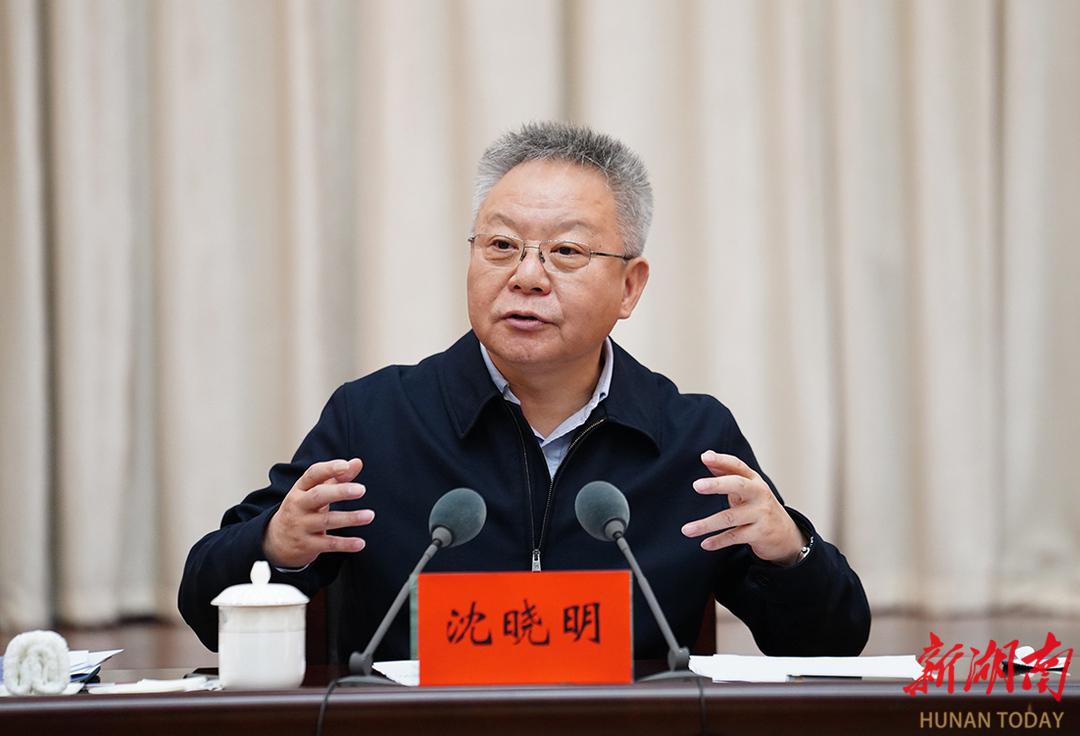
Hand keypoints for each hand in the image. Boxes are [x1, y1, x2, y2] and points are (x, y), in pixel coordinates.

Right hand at [263, 458, 373, 568]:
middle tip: (362, 489)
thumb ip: (337, 477)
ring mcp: (301, 526)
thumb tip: (357, 462)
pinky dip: (345, 544)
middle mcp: (298, 506)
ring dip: (349, 518)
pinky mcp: (306, 545)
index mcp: (300, 489)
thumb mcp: (314, 492)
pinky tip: (360, 543)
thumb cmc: (302, 509)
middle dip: (340, 492)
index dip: (329, 468)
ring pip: (326, 521)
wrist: (276, 541)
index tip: (346, 466)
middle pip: (318, 496)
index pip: (313, 474)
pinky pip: (328, 544)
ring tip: (369, 515)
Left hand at [681, 451, 805, 565]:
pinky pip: (734, 537)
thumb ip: (726, 472)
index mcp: (753, 480)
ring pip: (730, 517)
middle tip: (696, 485)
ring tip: (686, 530)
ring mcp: (761, 514)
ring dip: (706, 524)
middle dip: (717, 485)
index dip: (722, 460)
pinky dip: (718, 541)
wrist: (786, 534)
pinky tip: (705, 544)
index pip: (737, 466)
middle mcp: (759, 494)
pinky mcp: (760, 533)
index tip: (705, 457)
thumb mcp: (746, 487)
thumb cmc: (758, 505)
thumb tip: (706, 456)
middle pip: (738, 486)